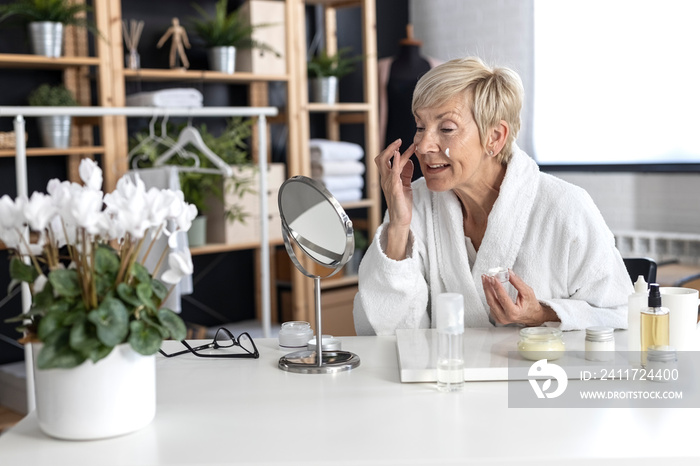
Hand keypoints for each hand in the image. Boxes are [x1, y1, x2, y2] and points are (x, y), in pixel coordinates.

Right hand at [374, 139, 414, 259]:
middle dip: (389, 147)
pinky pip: (393, 173)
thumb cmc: (403, 203)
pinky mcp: (394, 189)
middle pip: (381, 159)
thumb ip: (406, 173)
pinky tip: (399, 154)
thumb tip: (409, 161)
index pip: (387, 160)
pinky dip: (395, 162)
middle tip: (399, 140)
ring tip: (402, 144)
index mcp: (388, 178)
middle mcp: (386, 179)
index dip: (394, 150)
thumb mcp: (405, 185)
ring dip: (394, 152)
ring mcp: (388, 184)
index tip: (405, 143)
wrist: (401, 219)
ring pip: (386, 163)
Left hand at [481, 269, 559, 325]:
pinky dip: (489, 294)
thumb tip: (508, 272)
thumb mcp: (528, 292)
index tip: (493, 278)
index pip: (503, 298)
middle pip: (492, 301)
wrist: (532, 316)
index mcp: (514, 313)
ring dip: (487, 289)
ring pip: (489, 302)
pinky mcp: (496, 316)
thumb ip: (518, 282)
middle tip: (486, 277)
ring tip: (486, 279)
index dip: (497, 287)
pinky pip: (490, 304)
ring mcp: (499, 318)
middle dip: (487, 287)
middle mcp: (505, 317)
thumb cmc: (531, 305)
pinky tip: (489, 286)